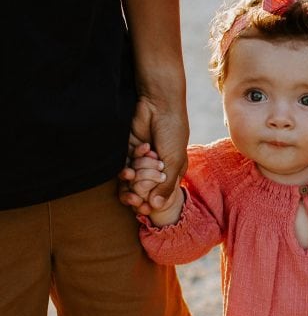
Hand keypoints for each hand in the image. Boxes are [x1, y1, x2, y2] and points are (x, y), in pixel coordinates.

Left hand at [119, 96, 188, 213]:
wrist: (159, 106)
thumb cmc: (173, 132)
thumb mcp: (174, 162)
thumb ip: (166, 186)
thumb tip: (156, 207)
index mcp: (172, 171)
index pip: (160, 193)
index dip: (150, 203)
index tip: (143, 209)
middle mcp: (158, 166)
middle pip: (144, 188)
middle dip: (138, 194)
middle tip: (134, 200)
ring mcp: (143, 158)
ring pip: (133, 178)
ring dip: (132, 181)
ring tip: (132, 177)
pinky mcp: (130, 149)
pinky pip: (125, 165)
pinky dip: (125, 170)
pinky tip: (129, 170)